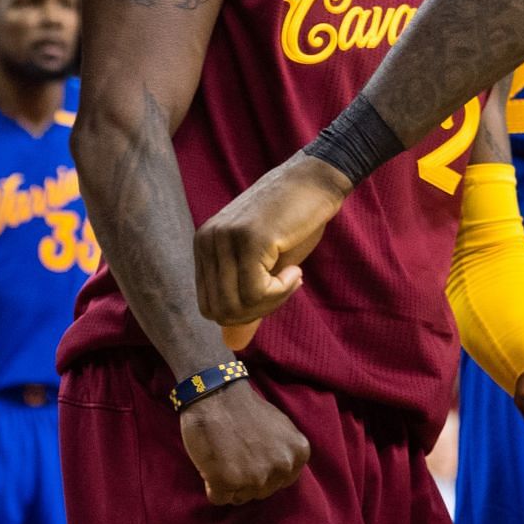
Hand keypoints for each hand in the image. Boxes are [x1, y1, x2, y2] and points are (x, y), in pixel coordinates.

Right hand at [179, 381, 310, 504]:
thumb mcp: (283, 429)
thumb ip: (284, 452)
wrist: (218, 395)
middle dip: (247, 479)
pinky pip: (219, 498)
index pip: (282, 481)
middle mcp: (281, 468)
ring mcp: (255, 477)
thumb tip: (279, 473)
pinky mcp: (228, 482)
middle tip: (235, 456)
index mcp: (298, 454)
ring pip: (241, 497)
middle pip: (261, 491)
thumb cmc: (247, 410)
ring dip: (229, 484)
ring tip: (225, 458)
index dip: (264, 471)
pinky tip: (213, 464)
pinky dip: (212, 486)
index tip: (252, 456)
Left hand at [194, 154, 350, 327]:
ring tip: (292, 277)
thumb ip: (247, 298)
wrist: (318, 179)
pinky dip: (281, 291)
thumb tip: (233, 344)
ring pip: (237, 304)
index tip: (273, 291)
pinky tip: (297, 271)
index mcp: (205, 245)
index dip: (244, 312)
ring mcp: (226, 238)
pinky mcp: (250, 239)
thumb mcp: (267, 263)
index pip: (209, 306)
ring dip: (272, 301)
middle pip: (219, 311)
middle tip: (285, 288)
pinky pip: (257, 291)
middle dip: (257, 311)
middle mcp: (207, 240)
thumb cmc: (296, 219)